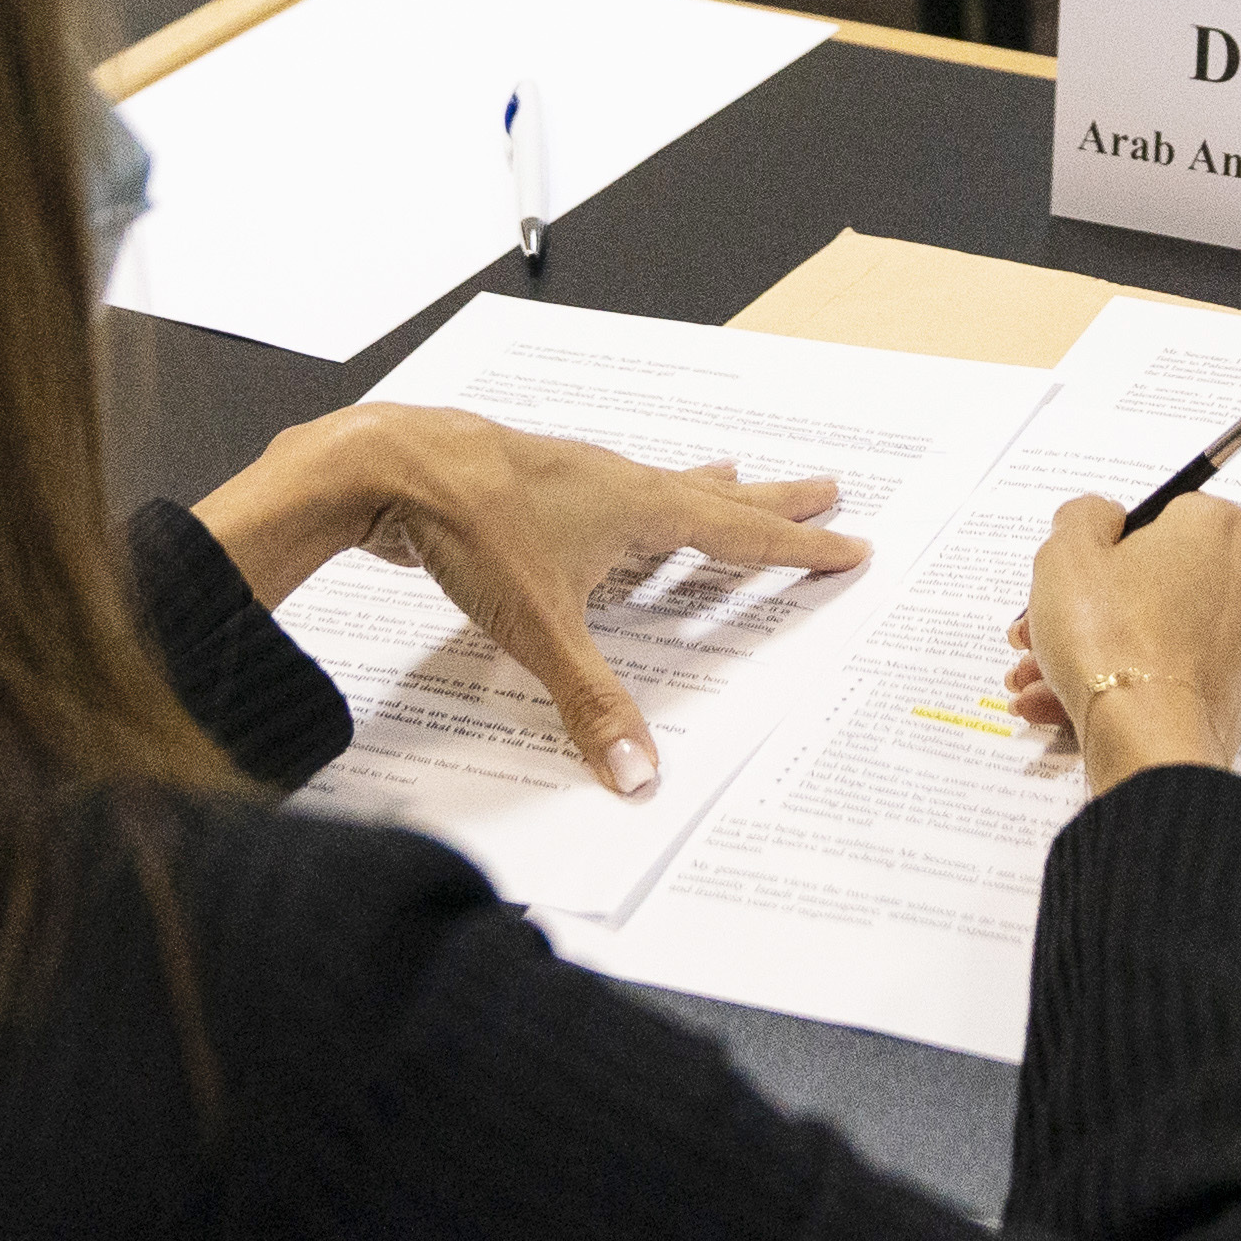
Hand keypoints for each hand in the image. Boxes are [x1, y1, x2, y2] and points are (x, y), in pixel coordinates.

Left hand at [193, 403, 870, 794]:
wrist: (388, 466)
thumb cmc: (473, 529)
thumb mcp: (540, 627)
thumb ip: (591, 702)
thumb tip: (638, 774)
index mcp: (640, 507)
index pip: (740, 533)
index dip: (798, 545)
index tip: (852, 543)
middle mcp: (616, 483)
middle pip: (714, 494)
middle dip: (771, 500)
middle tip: (826, 487)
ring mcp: (571, 478)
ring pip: (657, 485)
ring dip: (702, 491)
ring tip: (732, 476)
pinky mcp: (526, 486)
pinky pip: (605, 496)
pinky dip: (632, 504)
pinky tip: (610, 515)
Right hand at [1002, 492, 1240, 793]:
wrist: (1147, 744)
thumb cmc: (1112, 642)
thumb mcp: (1066, 554)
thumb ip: (1083, 517)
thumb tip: (1101, 517)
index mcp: (1218, 528)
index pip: (1158, 518)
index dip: (1105, 548)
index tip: (1072, 574)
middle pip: (1153, 583)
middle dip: (1087, 609)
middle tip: (1039, 630)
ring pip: (1155, 634)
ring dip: (1091, 652)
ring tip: (1035, 677)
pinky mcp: (1235, 695)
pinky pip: (1169, 677)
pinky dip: (1120, 686)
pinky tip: (1059, 704)